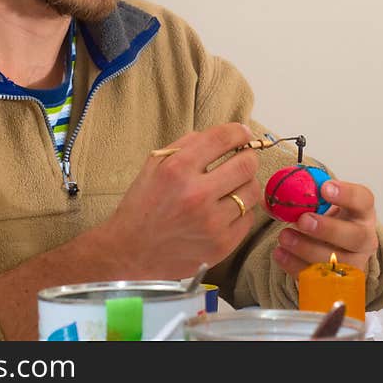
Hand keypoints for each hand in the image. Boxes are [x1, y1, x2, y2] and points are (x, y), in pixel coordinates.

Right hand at [103, 122, 261, 278]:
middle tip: (241, 159)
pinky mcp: (221, 245)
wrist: (130, 251)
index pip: (223, 139)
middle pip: (247, 165)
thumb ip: (187, 145)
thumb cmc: (142, 206)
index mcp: (177, 169)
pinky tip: (224, 210)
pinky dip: (240, 211)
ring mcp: (211, 223)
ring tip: (232, 187)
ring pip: (252, 191)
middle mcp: (197, 195)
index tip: (242, 134)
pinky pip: (248, 218)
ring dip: (245, 184)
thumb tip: (225, 136)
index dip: (239, 132)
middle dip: (247, 157)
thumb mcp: (154, 165)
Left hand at [272, 180, 378, 276]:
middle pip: (355, 236)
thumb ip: (305, 198)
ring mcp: (355, 264)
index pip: (363, 200)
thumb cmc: (327, 219)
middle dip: (328, 229)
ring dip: (307, 248)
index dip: (346, 194)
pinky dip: (295, 266)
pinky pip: (319, 278)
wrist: (332, 248)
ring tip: (284, 236)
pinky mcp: (338, 284)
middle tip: (303, 220)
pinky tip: (280, 253)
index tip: (324, 188)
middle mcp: (364, 239)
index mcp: (362, 212)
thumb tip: (274, 195)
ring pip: (337, 262)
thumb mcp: (321, 205)